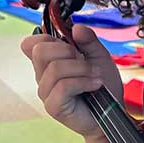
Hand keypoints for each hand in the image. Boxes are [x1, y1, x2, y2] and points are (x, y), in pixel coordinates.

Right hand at [21, 24, 123, 138]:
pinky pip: (63, 86)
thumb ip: (88, 40)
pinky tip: (95, 85)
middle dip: (67, 51)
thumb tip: (76, 27)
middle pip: (40, 51)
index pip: (31, 44)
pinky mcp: (53, 107)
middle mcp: (43, 77)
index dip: (48, 37)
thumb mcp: (99, 57)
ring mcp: (46, 92)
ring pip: (55, 69)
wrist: (112, 114)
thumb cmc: (103, 88)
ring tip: (96, 75)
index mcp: (49, 63)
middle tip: (85, 61)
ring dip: (81, 69)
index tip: (71, 44)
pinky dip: (83, 82)